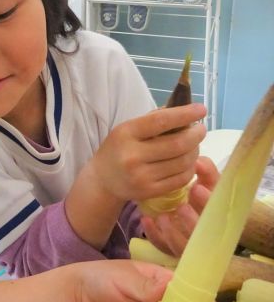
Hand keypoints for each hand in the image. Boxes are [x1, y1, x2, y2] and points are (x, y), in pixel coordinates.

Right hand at [90, 104, 206, 202]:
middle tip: (201, 130)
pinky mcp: (149, 192)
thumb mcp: (127, 129)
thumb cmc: (118, 149)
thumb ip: (152, 120)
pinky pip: (180, 179)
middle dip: (196, 135)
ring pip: (182, 162)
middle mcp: (132, 156)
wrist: (102, 180)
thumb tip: (182, 110)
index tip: (201, 109)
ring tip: (194, 146)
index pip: (160, 121)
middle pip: (177, 144)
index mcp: (126, 134)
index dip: (184, 115)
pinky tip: (188, 162)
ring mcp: (141, 176)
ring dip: (195, 152)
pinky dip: (190, 168)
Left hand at [141, 157, 217, 255]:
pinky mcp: (172, 246)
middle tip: (182, 207)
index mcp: (218, 218)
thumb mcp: (211, 184)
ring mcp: (188, 243)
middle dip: (192, 222)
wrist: (207, 218)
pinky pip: (163, 246)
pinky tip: (146, 220)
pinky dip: (154, 235)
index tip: (197, 188)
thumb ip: (207, 172)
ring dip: (172, 233)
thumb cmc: (209, 196)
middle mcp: (205, 235)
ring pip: (182, 247)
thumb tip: (199, 161)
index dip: (208, 203)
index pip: (218, 215)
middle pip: (201, 236)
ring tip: (163, 217)